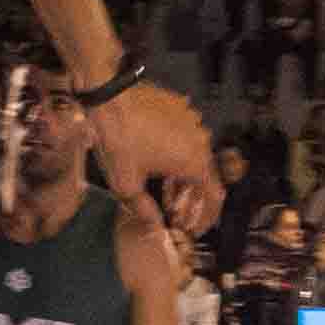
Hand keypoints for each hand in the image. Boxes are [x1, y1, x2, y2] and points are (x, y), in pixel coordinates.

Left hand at [89, 79, 209, 212]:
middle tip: (173, 205)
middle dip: (191, 193)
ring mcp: (193, 119)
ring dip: (184, 168)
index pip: (214, 195)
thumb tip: (155, 228)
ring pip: (195, 151)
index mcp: (195, 162)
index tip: (193, 225)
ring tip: (163, 178)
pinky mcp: (181, 104)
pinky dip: (177, 145)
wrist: (109, 96)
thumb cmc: (119, 143)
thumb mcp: (127, 184)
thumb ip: (145, 210)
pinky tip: (157, 150)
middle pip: (205, 174)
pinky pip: (185, 131)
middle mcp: (202, 140)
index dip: (206, 215)